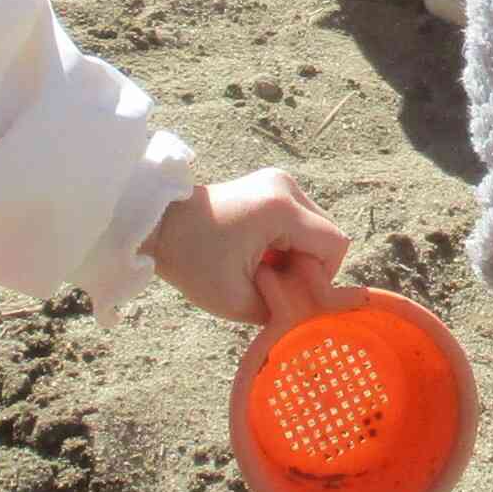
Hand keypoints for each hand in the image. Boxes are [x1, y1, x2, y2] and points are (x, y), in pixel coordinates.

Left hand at [146, 168, 348, 323]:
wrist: (158, 225)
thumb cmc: (192, 262)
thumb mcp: (239, 301)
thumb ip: (285, 309)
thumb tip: (312, 309)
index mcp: (281, 209)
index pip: (334, 246)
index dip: (321, 278)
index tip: (288, 292)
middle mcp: (286, 186)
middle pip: (328, 235)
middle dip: (309, 267)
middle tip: (273, 284)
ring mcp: (279, 181)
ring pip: (315, 229)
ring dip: (298, 255)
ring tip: (262, 268)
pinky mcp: (270, 186)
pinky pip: (299, 221)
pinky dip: (287, 244)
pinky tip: (259, 254)